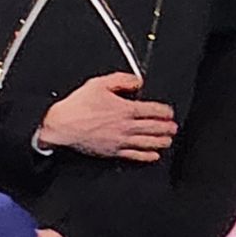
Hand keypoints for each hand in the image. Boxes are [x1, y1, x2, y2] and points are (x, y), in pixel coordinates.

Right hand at [37, 73, 176, 161]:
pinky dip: (147, 156)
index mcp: (124, 109)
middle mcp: (125, 126)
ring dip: (161, 141)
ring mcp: (120, 141)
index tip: (169, 112)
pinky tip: (153, 155)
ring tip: (168, 140)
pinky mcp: (113, 152)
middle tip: (173, 127)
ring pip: (148, 142)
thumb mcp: (99, 84)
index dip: (164, 111)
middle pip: (154, 128)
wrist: (62, 125)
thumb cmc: (77, 106)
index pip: (152, 110)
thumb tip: (137, 82)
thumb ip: (121, 80)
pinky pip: (135, 155)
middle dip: (167, 127)